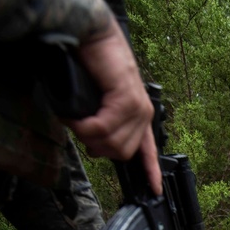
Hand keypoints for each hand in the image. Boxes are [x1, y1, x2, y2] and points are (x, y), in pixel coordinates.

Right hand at [63, 17, 162, 194]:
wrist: (94, 38)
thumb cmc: (94, 68)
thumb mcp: (99, 105)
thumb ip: (102, 125)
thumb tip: (95, 146)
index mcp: (139, 117)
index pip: (149, 150)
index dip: (151, 172)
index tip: (154, 190)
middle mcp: (143, 114)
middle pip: (122, 153)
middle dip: (97, 148)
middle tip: (80, 130)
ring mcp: (137, 108)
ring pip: (112, 143)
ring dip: (88, 136)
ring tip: (75, 121)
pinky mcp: (127, 100)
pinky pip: (105, 127)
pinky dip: (86, 127)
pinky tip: (76, 119)